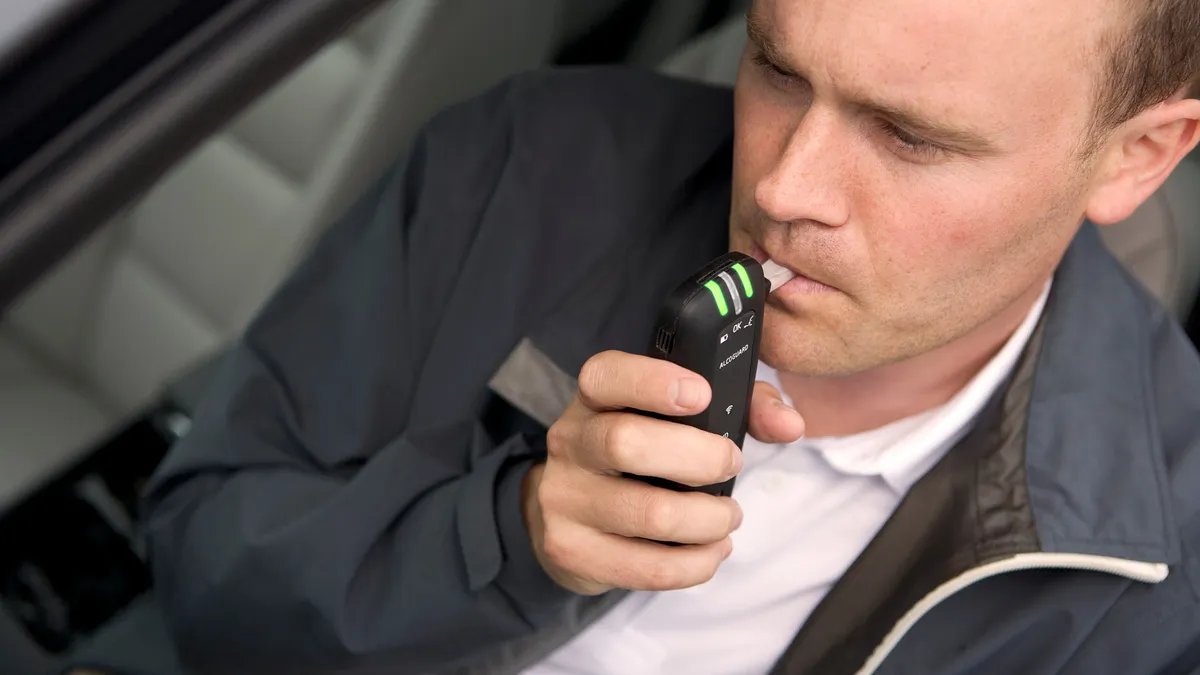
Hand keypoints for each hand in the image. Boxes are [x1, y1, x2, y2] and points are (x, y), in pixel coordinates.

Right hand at [522, 350, 804, 595]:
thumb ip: (744, 406)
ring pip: (648, 514)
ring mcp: (564, 499)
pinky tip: (711, 551)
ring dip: (708, 520)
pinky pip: (646, 567)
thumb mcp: (683, 416)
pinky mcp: (572, 551)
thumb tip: (788, 425)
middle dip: (699, 459)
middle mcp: (570, 442)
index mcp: (596, 398)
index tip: (701, 394)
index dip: (651, 382)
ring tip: (728, 517)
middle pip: (626, 444)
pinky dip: (695, 564)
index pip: (606, 376)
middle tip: (731, 464)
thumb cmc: (644, 453)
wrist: (570, 509)